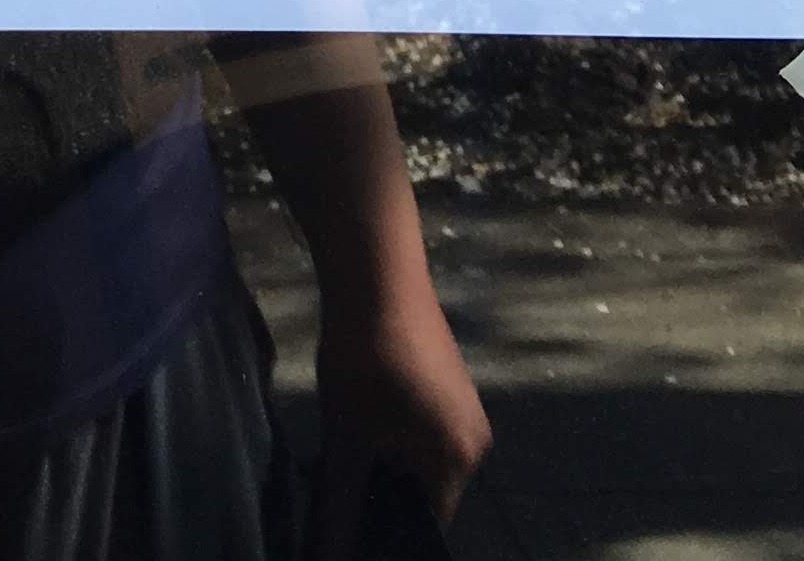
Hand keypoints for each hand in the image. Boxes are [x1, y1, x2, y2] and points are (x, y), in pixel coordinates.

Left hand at [312, 285, 489, 553]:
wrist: (376, 270)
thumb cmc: (365, 356)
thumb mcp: (347, 434)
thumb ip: (341, 500)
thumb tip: (328, 551)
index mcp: (460, 460)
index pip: (426, 519)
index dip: (386, 524)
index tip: (348, 517)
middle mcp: (475, 439)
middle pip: (424, 486)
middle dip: (380, 488)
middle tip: (335, 479)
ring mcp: (464, 406)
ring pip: (419, 453)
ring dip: (381, 455)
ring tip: (340, 445)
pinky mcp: (448, 379)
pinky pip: (421, 424)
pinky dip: (391, 428)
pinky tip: (355, 413)